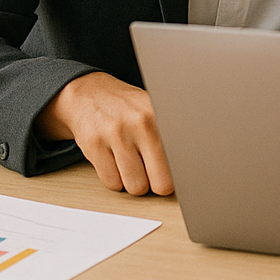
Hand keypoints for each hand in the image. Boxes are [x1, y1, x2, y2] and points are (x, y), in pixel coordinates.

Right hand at [35, 72, 173, 195]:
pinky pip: (112, 183)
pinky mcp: (94, 145)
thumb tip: (191, 167)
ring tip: (133, 164)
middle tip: (154, 173)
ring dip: (135, 182)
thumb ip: (172, 135)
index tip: (179, 175)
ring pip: (136, 186)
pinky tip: (115, 162)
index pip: (182, 160)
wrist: (88, 93)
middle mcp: (140, 122)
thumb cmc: (126, 108)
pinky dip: (115, 179)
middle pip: (162, 182)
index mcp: (161, 114)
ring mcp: (116, 134)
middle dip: (158, 184)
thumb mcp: (153, 111)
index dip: (181, 173)